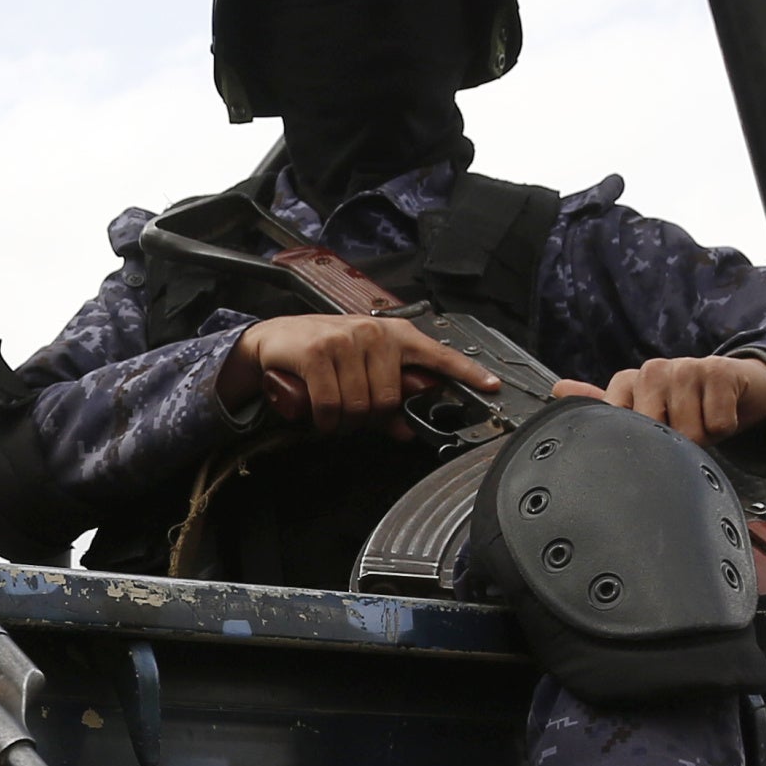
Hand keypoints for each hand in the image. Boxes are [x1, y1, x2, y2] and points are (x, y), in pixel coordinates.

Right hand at [224, 314, 495, 434]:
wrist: (274, 339)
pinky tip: (318, 413)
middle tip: (350, 413)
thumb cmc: (321, 355)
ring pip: (360, 406)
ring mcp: (345, 340)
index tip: (491, 386)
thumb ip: (385, 403)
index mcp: (394, 335)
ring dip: (343, 422)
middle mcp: (374, 333)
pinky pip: (331, 404)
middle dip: (368, 418)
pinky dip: (324, 419)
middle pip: (389, 400)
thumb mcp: (359, 372)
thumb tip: (406, 431)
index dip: (466, 372)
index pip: (438, 354)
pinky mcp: (318, 353)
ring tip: (332, 410)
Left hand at [589, 353, 765, 444]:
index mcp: (627, 383)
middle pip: (656, 434)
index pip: (618, 424)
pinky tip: (718, 414)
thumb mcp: (641, 409)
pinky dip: (723, 428)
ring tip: (699, 421)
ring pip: (689, 432)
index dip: (638, 444)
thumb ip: (603, 406)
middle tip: (680, 432)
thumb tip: (558, 389)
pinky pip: (717, 423)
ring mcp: (683, 367)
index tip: (650, 440)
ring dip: (701, 437)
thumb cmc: (681, 404)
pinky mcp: (717, 370)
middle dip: (673, 445)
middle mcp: (651, 370)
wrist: (732, 384)